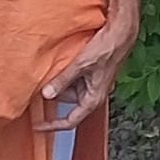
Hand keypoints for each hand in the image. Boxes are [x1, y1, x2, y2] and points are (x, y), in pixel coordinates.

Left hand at [34, 11, 138, 131]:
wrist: (121, 33)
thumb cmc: (107, 48)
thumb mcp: (80, 65)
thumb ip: (62, 80)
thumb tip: (46, 94)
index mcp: (93, 99)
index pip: (70, 120)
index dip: (53, 125)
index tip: (38, 126)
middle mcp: (93, 94)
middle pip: (66, 100)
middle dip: (55, 90)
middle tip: (45, 77)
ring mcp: (92, 83)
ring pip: (68, 87)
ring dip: (60, 78)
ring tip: (58, 63)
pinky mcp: (91, 72)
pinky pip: (73, 76)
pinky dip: (65, 71)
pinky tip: (63, 59)